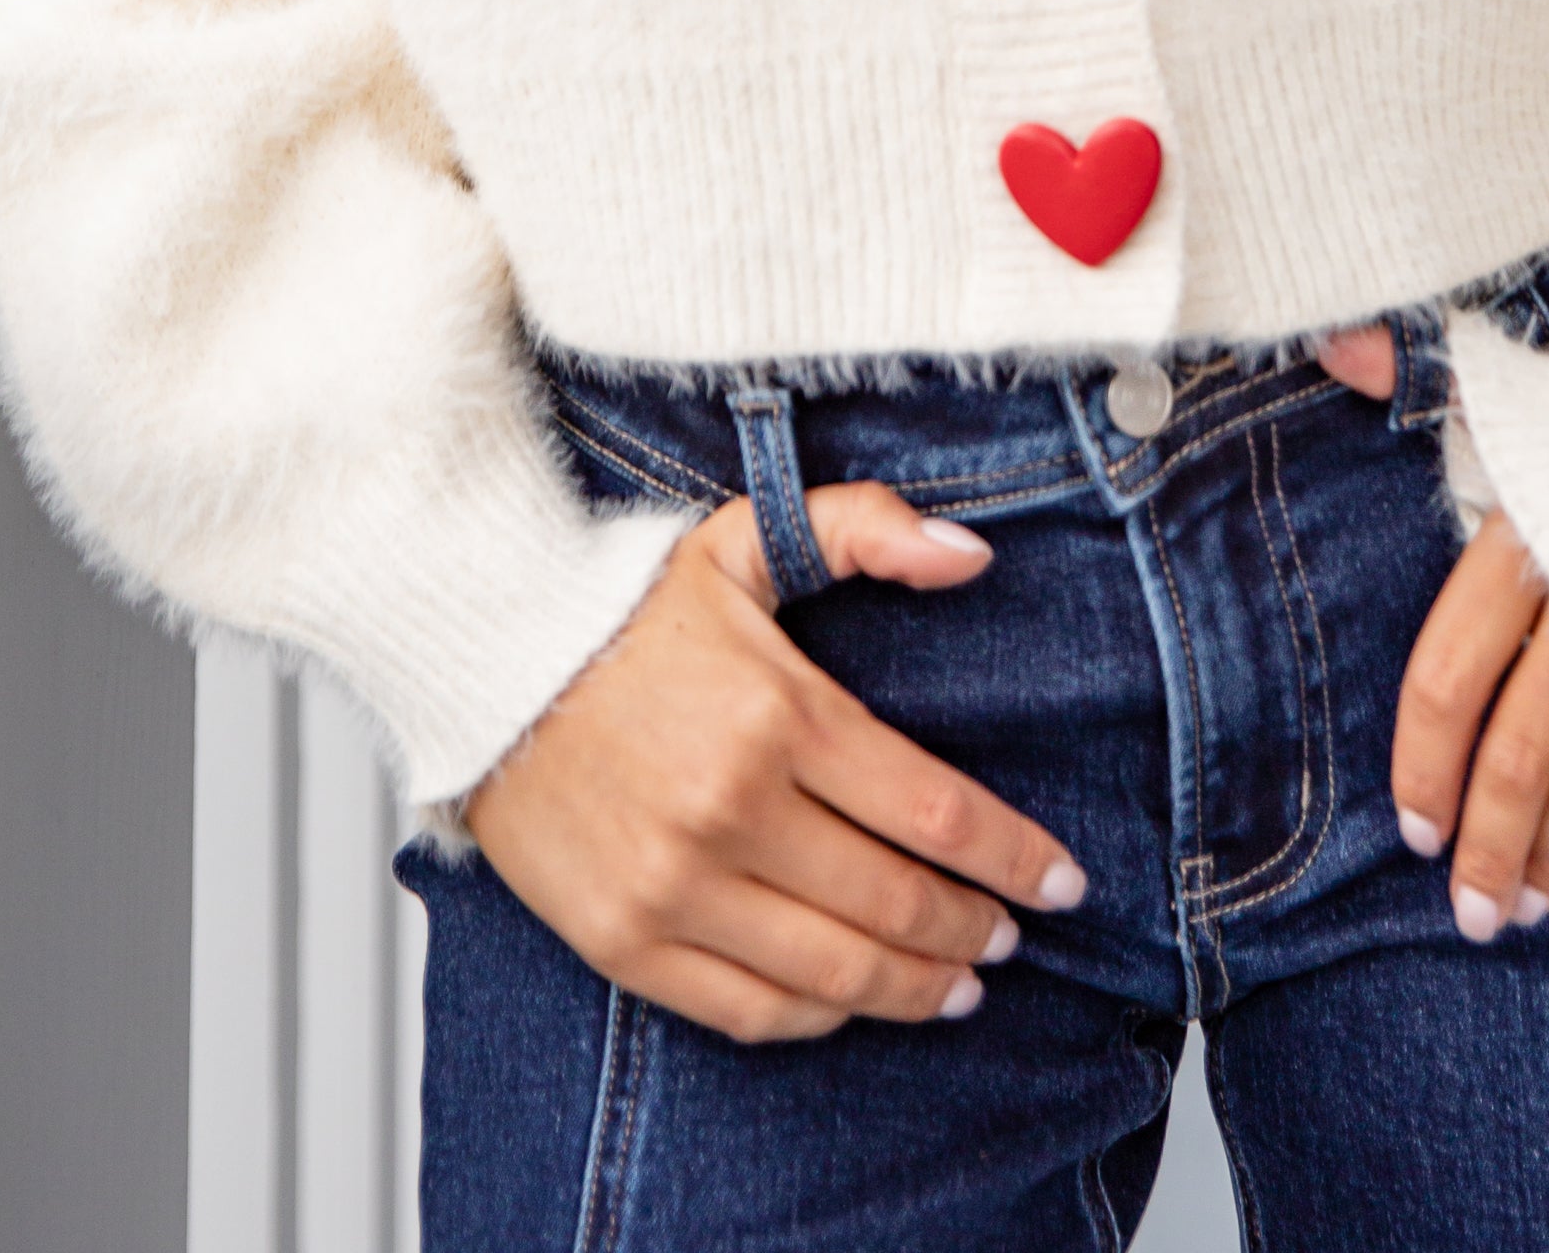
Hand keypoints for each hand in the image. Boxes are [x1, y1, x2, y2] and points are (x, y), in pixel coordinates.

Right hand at [465, 486, 1085, 1044]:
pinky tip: (856, 1002)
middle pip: (896, 903)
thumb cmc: (624, 601)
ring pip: (835, 973)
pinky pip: (749, 1010)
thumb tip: (975, 555)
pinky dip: (819, 1017)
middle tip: (1013, 936)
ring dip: (916, 989)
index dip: (1014, 858)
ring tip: (961, 986)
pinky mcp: (626, 941)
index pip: (935, 812)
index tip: (1064, 883)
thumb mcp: (747, 538)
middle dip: (975, 929)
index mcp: (778, 714)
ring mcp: (675, 887)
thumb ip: (869, 530)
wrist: (484, 653)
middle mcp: (732, 811)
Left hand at [1316, 326, 1548, 940]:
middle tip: (1462, 905)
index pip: (1450, 674)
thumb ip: (1422, 374)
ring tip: (1515, 908)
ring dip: (1546, 857)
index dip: (1424, 759)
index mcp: (1528, 534)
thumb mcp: (1531, 382)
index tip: (1410, 824)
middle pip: (1516, 750)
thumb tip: (1340, 344)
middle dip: (1482, 839)